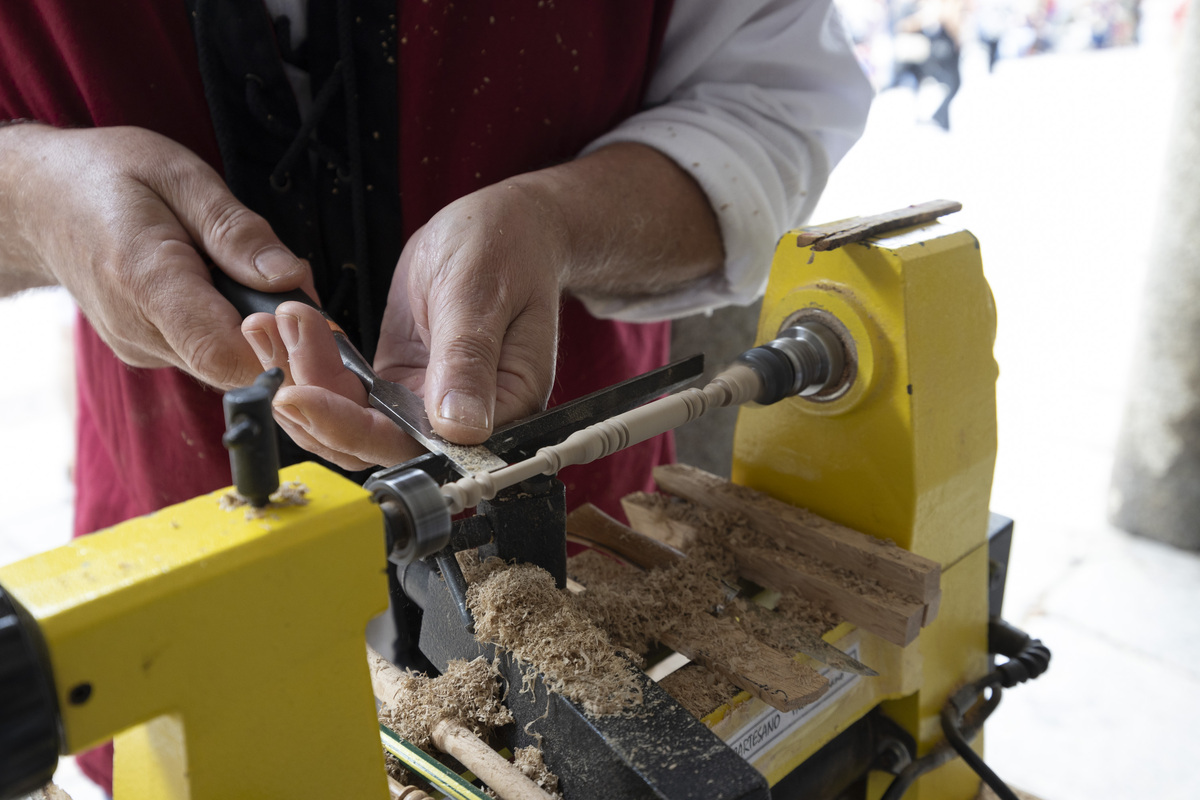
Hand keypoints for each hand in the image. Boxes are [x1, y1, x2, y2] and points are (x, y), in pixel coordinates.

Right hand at [0, 124, 310, 388]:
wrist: (39, 201)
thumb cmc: (109, 177)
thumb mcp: (180, 176)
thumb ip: (236, 231)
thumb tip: (291, 279)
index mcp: (145, 278)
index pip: (221, 350)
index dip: (277, 345)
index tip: (307, 313)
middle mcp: (140, 328)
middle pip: (233, 363)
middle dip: (278, 333)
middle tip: (288, 281)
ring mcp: (141, 347)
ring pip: (224, 362)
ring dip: (255, 328)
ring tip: (246, 273)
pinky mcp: (146, 352)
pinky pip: (207, 353)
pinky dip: (230, 327)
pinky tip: (221, 289)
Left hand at [243, 143, 720, 470]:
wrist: (508, 227)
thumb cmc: (510, 250)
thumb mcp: (482, 295)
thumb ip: (468, 361)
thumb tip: (460, 428)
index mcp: (500, 410)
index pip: (415, 446)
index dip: (350, 428)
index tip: (298, 394)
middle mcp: (460, 422)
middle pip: (370, 443)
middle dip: (312, 400)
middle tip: (273, 339)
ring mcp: (425, 405)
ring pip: (349, 422)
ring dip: (300, 379)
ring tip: (268, 325)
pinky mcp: (399, 384)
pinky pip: (346, 393)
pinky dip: (309, 364)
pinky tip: (285, 328)